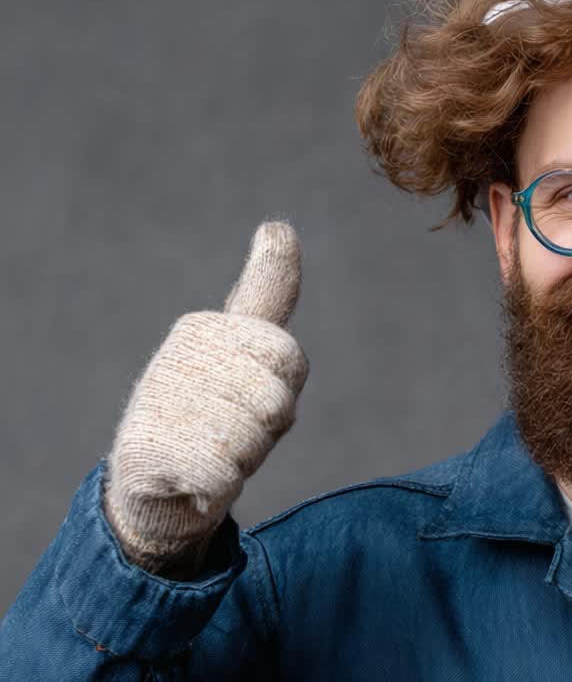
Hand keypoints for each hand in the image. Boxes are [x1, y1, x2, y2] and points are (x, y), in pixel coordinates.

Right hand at [104, 221, 307, 574]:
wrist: (154, 483)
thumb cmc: (213, 408)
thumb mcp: (246, 345)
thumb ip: (267, 292)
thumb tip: (278, 227)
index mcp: (206, 330)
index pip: (284, 349)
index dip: (281, 375)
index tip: (262, 332)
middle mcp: (181, 357)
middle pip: (279, 399)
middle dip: (269, 422)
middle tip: (235, 427)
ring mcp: (162, 402)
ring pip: (254, 437)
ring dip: (246, 455)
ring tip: (214, 450)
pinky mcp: (148, 451)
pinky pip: (221, 474)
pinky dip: (218, 484)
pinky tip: (195, 476)